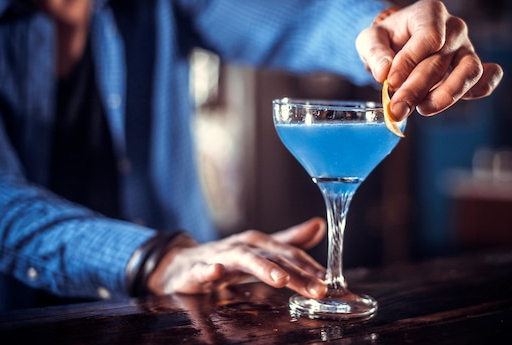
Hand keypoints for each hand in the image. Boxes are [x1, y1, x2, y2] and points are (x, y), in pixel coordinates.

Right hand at [147, 217, 327, 298]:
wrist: (183, 263)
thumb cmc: (226, 258)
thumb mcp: (261, 251)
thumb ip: (289, 241)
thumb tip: (319, 225)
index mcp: (259, 244)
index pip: (289, 254)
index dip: (310, 267)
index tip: (328, 281)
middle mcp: (243, 246)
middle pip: (273, 257)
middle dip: (296, 272)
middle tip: (317, 287)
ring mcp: (219, 256)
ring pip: (243, 259)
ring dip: (262, 267)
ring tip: (281, 279)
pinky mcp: (196, 269)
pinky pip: (202, 269)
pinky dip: (209, 270)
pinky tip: (216, 272)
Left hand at [356, 0, 503, 120]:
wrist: (399, 43)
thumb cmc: (386, 39)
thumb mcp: (369, 39)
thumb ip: (374, 53)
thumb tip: (384, 74)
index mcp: (429, 13)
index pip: (429, 37)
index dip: (410, 61)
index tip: (390, 82)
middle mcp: (453, 28)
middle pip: (441, 60)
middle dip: (417, 88)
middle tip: (398, 109)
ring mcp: (466, 48)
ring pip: (469, 71)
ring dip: (447, 95)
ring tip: (423, 109)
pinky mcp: (472, 67)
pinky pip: (487, 76)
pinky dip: (483, 88)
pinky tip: (467, 99)